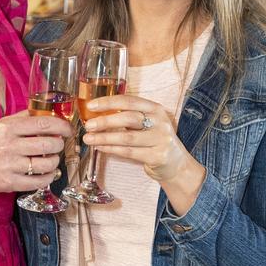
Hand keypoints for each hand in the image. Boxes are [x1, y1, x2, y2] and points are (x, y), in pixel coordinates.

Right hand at [0, 110, 73, 194]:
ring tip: (52, 159)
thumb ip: (19, 119)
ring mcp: (9, 166)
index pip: (42, 123)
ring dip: (55, 161)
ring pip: (46, 163)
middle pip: (48, 143)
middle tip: (58, 144)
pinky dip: (48, 177)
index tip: (67, 129)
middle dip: (59, 144)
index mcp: (6, 128)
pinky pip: (38, 181)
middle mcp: (8, 146)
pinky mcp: (10, 183)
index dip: (61, 125)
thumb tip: (43, 112)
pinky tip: (48, 173)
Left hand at [83, 94, 200, 184]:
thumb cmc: (155, 140)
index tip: (91, 105)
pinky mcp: (157, 156)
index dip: (108, 102)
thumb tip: (97, 114)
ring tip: (89, 139)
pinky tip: (100, 148)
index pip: (129, 101)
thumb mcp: (147, 123)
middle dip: (105, 121)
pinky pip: (129, 152)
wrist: (176, 163)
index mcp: (155, 109)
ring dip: (104, 138)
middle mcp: (160, 122)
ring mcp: (160, 139)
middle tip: (88, 125)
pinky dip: (112, 149)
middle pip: (128, 118)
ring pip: (127, 137)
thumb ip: (128, 116)